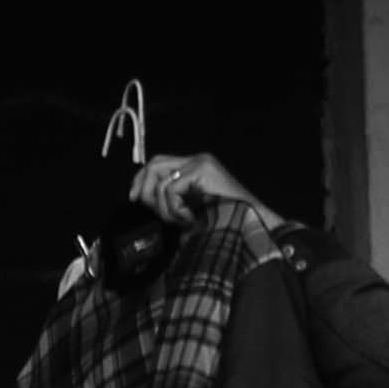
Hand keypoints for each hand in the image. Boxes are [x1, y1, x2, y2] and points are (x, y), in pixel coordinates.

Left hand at [137, 151, 265, 224]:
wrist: (254, 227)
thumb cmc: (226, 225)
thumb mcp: (193, 210)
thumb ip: (173, 200)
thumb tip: (143, 200)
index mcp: (195, 167)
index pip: (158, 163)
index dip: (141, 180)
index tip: (134, 199)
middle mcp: (197, 160)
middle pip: (154, 164)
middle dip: (144, 189)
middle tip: (155, 213)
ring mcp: (201, 163)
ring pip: (160, 178)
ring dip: (164, 207)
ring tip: (182, 221)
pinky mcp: (202, 170)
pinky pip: (171, 188)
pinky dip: (175, 209)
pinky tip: (191, 219)